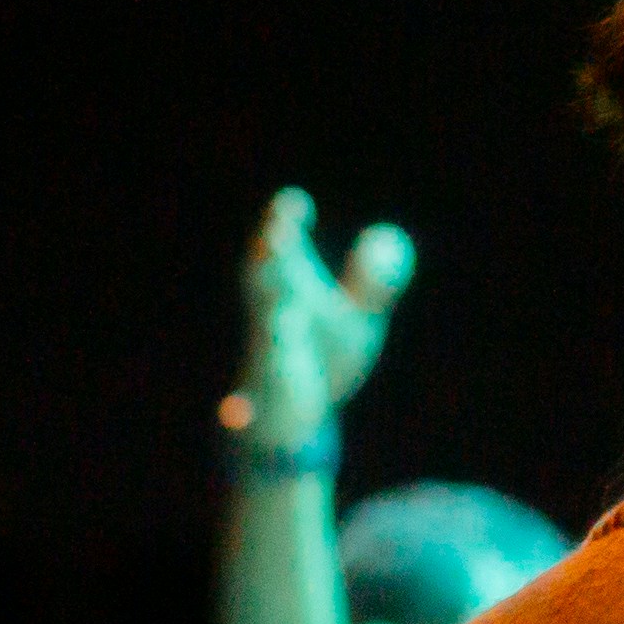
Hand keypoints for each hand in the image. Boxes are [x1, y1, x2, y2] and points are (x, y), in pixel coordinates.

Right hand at [230, 188, 418, 459]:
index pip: (281, 250)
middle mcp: (270, 320)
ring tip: (286, 304)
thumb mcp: (357, 321)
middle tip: (279, 233)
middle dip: (270, 259)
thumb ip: (371, 283)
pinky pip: (250, 407)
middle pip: (262, 282)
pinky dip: (240, 409)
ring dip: (272, 321)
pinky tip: (233, 415)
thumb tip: (390, 237)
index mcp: (289, 292)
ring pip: (265, 339)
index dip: (283, 224)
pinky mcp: (265, 404)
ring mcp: (265, 361)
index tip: (294, 201)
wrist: (294, 422)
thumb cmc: (321, 360)